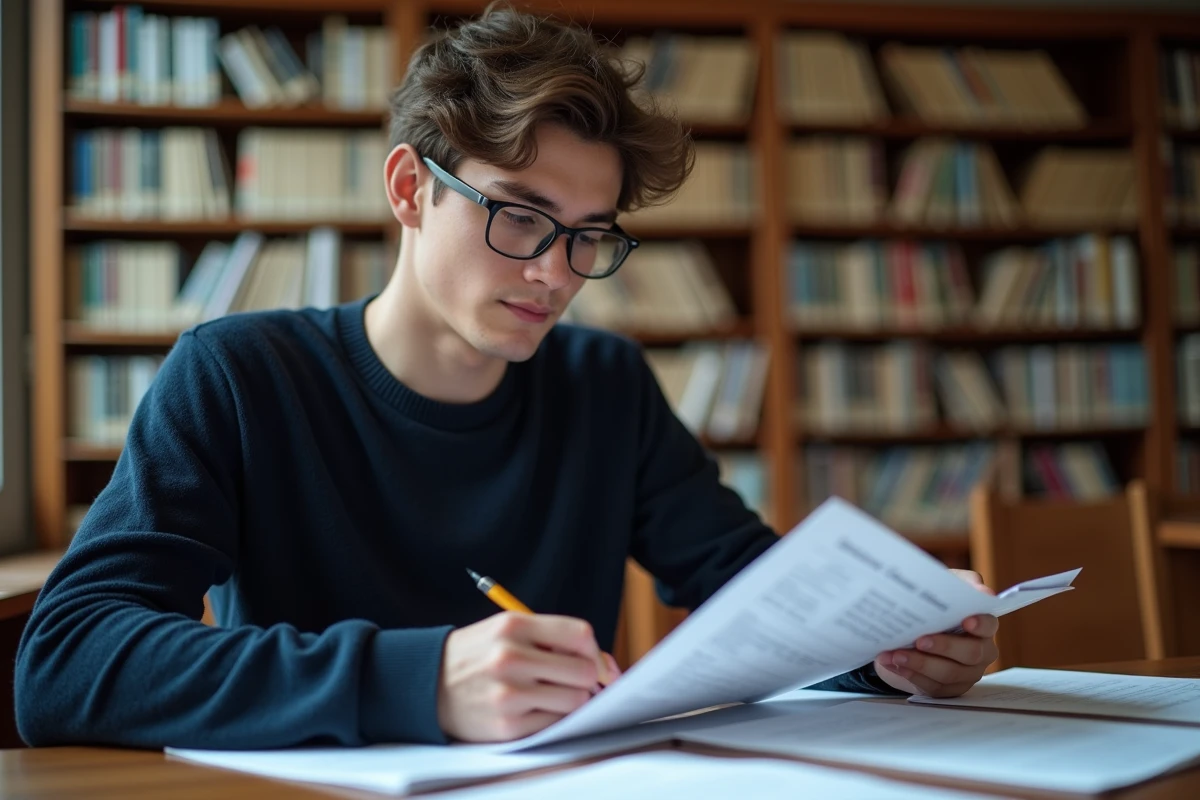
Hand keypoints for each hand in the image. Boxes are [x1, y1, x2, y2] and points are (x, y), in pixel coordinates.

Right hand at [437, 612, 620, 741]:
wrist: (425, 683)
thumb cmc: (476, 655)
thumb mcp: (505, 630)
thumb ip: (550, 638)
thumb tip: (603, 664)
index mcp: (513, 626)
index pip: (580, 635)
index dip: (595, 650)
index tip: (593, 659)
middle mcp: (510, 657)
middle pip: (584, 670)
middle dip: (589, 678)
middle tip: (576, 680)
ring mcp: (508, 693)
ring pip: (574, 700)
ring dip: (573, 699)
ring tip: (555, 694)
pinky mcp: (506, 725)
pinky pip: (554, 722)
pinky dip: (553, 717)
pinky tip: (537, 708)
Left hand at [874, 569, 999, 697]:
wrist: (912, 632)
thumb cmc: (933, 608)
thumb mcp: (944, 589)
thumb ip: (961, 584)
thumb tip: (978, 588)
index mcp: (983, 627)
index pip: (989, 625)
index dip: (981, 624)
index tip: (966, 620)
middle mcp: (981, 652)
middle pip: (971, 653)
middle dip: (944, 646)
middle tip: (920, 640)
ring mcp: (966, 674)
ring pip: (949, 673)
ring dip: (920, 663)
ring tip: (895, 654)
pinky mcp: (947, 689)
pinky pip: (932, 686)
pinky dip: (910, 674)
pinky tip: (892, 663)